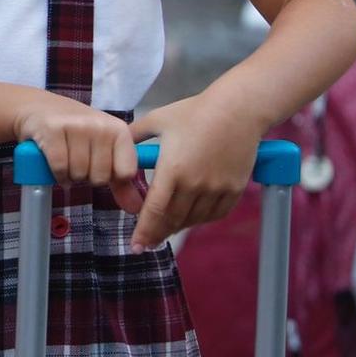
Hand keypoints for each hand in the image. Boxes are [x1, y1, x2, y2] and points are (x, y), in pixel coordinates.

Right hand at [12, 93, 140, 213]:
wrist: (39, 108)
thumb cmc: (76, 133)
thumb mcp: (104, 152)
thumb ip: (121, 182)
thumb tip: (136, 208)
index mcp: (119, 130)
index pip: (126, 173)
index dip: (111, 177)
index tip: (100, 166)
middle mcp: (100, 125)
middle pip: (100, 177)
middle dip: (87, 177)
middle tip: (79, 161)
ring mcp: (76, 125)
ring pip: (78, 174)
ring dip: (70, 175)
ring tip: (66, 160)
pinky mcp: (53, 129)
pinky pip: (59, 168)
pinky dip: (56, 173)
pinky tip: (55, 164)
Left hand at [127, 96, 263, 249]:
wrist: (238, 110)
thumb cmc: (194, 112)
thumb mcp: (157, 120)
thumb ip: (134, 137)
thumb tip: (117, 147)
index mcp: (173, 170)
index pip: (154, 211)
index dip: (143, 231)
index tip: (135, 246)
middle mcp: (195, 185)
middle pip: (172, 220)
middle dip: (157, 234)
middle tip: (146, 243)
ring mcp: (216, 189)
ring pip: (192, 220)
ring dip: (177, 227)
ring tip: (165, 230)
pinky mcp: (234, 189)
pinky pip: (214, 214)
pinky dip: (199, 220)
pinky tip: (189, 219)